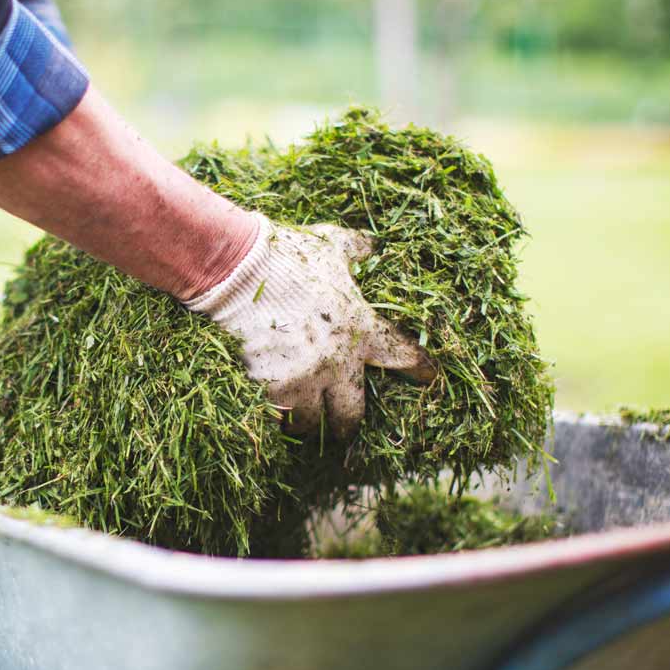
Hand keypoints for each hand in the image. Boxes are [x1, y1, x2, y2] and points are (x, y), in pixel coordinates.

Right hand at [184, 216, 434, 436]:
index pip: (402, 355)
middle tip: (341, 424)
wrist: (241, 271)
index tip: (428, 378)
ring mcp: (304, 380)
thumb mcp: (330, 246)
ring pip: (311, 422)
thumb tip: (372, 245)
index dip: (419, 369)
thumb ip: (354, 249)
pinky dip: (276, 418)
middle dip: (347, 424)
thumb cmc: (288, 257)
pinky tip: (272, 414)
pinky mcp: (272, 388)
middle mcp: (337, 363)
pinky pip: (278, 418)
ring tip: (298, 417)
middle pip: (352, 415)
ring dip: (306, 420)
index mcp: (360, 328)